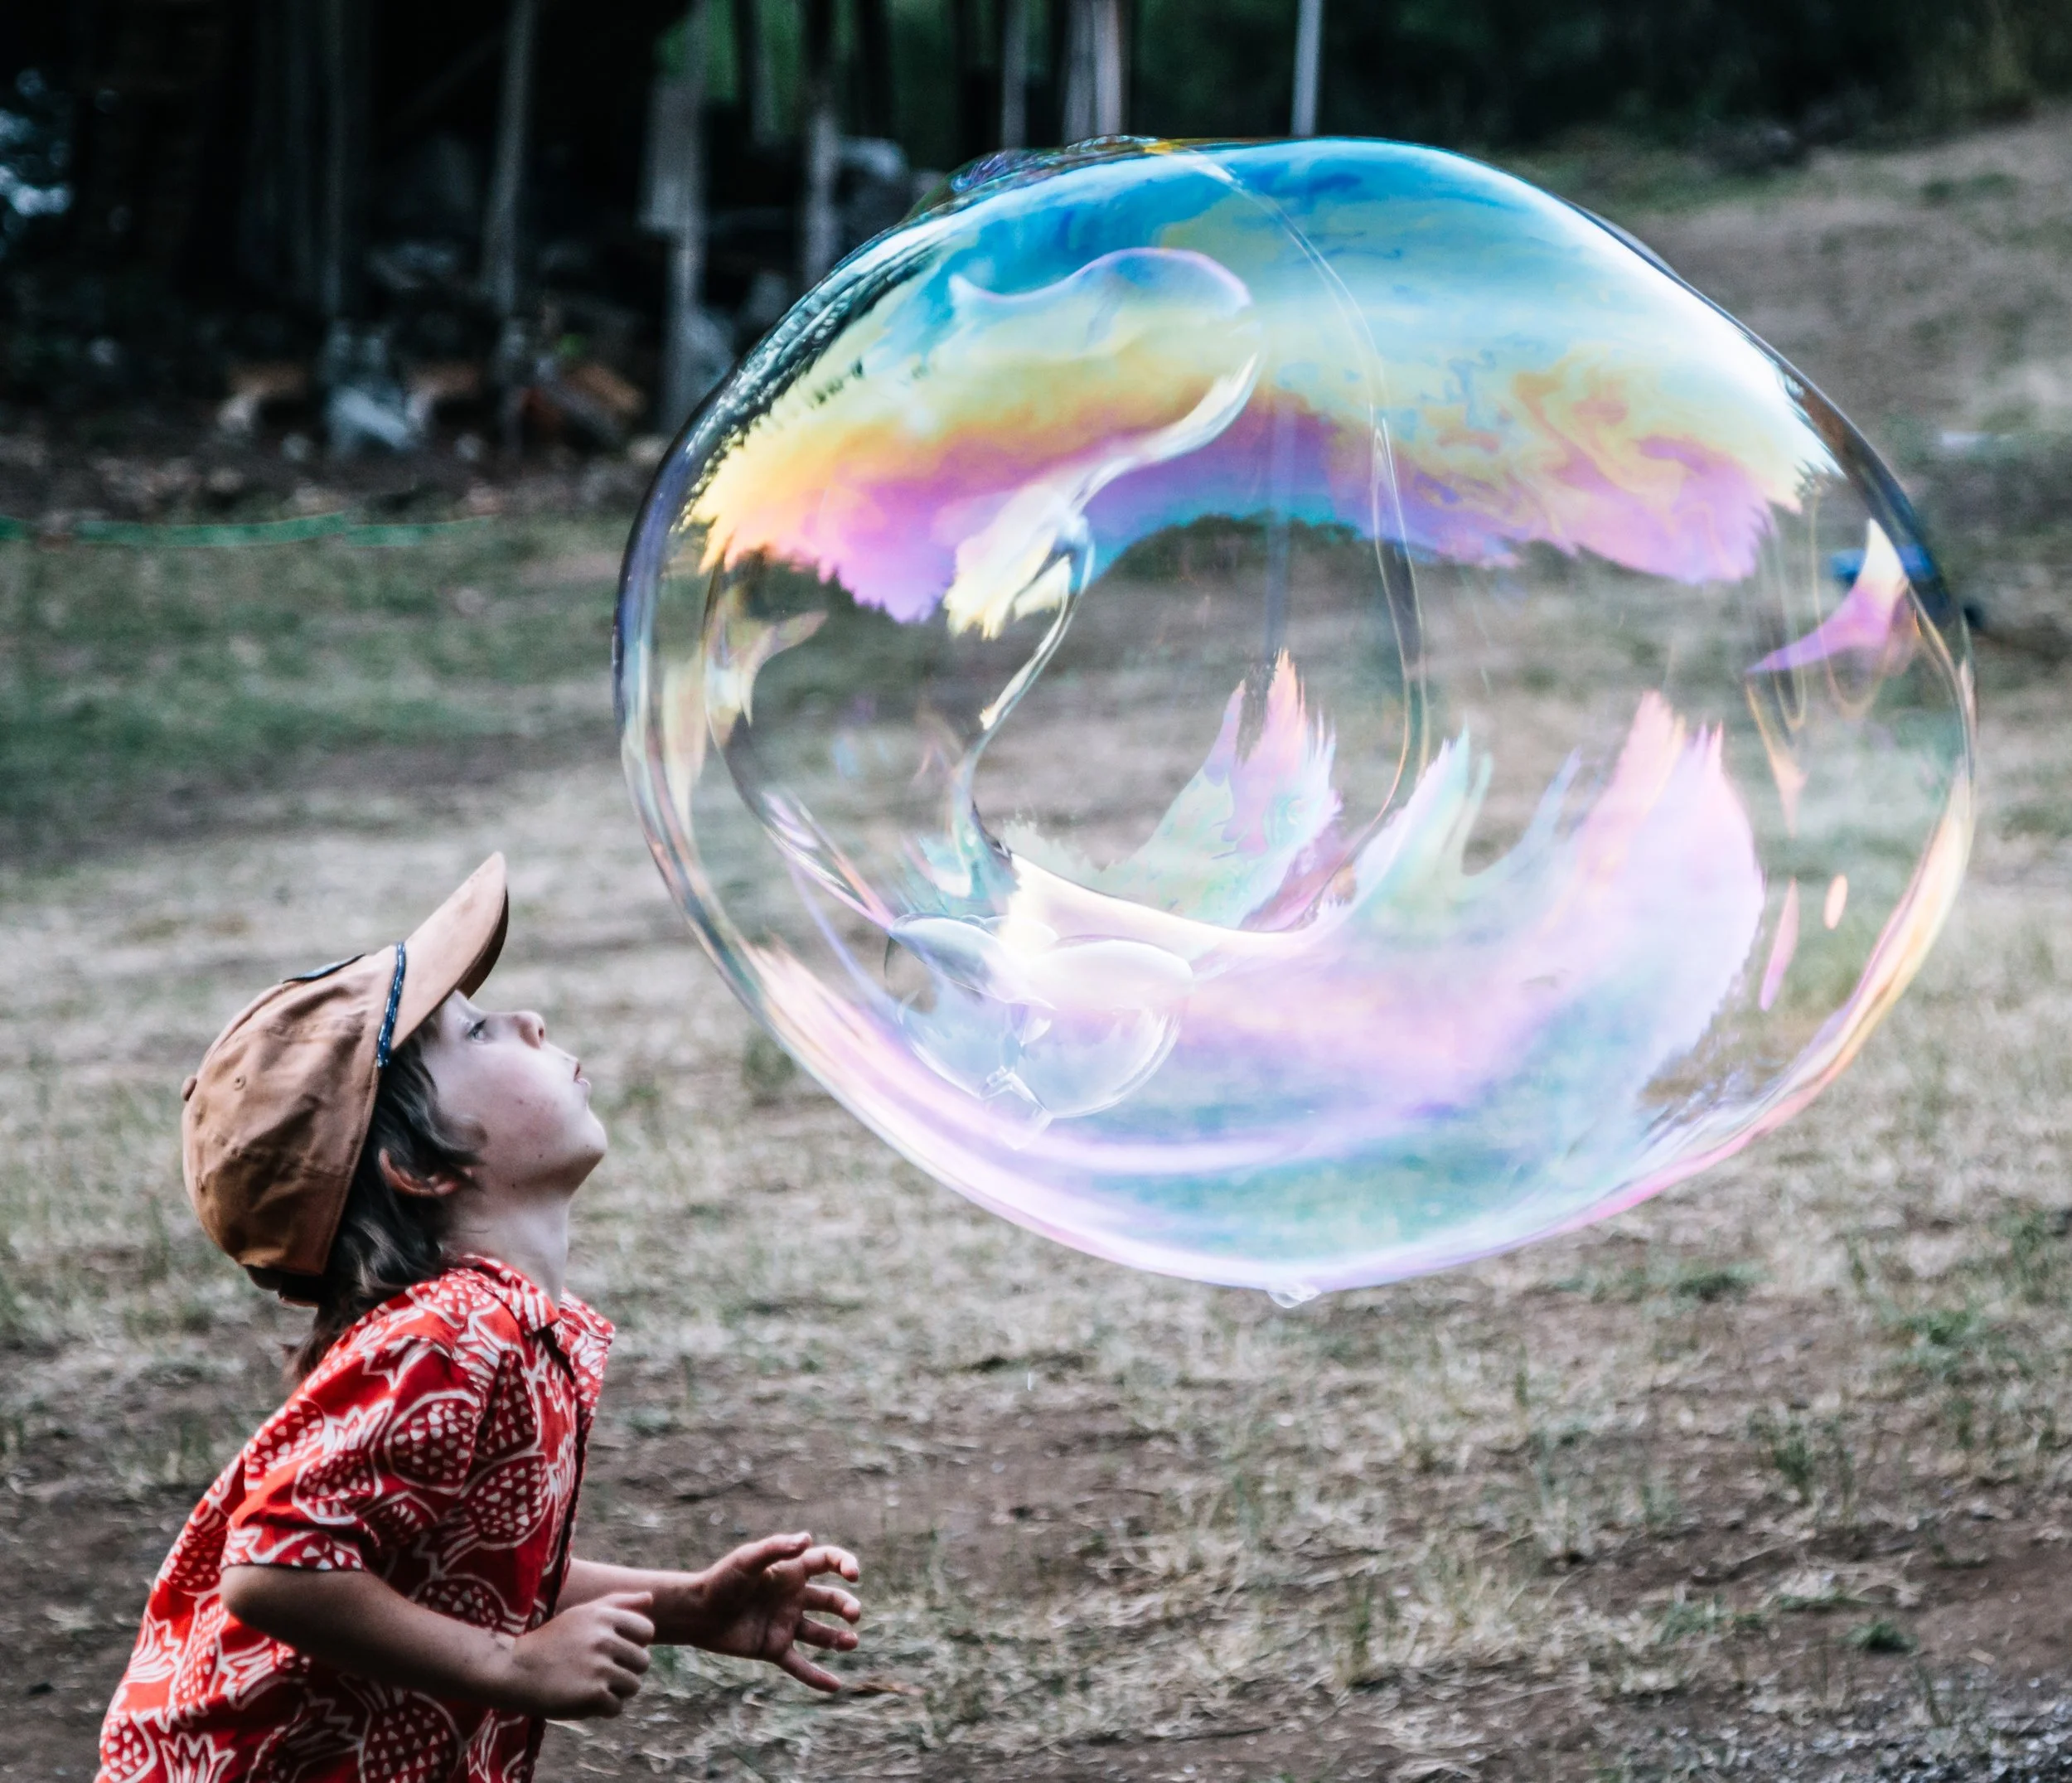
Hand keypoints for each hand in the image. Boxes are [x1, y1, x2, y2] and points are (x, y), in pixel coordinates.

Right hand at [489, 1590, 654, 1717]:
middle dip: (625, 1671)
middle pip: (642, 1662)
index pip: (646, 1632)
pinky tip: (583, 1700)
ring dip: (616, 1691)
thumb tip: (651, 1599)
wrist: (514, 1669)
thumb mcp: (583, 1613)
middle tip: (597, 1672)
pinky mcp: (592, 1694)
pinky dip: (603, 1709)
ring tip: (591, 1686)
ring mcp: (599, 1666)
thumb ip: (619, 1603)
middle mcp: (605, 1638)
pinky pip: (617, 1707)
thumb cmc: (551, 1641)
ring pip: (633, 1686)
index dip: (633, 1645)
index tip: (611, 1651)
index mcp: (605, 1615)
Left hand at [693, 1532, 861, 1690]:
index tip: (853, 1574)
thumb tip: (807, 1539)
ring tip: (852, 1643)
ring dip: (839, 1639)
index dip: (845, 1563)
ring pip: (820, 1633)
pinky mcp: (774, 1648)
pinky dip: (817, 1677)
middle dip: (846, 1606)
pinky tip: (836, 1686)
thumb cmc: (722, 1580)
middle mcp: (793, 1597)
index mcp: (791, 1571)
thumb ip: (776, 1548)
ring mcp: (785, 1624)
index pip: (827, 1561)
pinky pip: (800, 1665)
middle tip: (854, 1614)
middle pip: (830, 1600)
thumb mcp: (748, 1559)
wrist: (697, 1612)